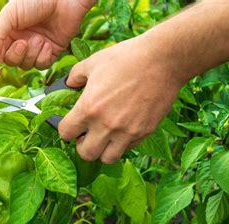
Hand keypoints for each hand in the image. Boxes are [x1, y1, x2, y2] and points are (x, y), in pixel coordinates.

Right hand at [0, 0, 94, 69]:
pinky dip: (44, 57)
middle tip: (23, 43)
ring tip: (39, 38)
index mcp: (8, 31)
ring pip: (27, 65)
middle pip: (11, 62)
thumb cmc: (34, 1)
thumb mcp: (9, 15)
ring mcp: (36, 47)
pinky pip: (42, 65)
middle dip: (16, 56)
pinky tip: (48, 44)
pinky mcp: (51, 52)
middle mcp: (21, 41)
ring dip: (32, 54)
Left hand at [59, 37, 186, 163]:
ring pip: (107, 158)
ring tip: (104, 136)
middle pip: (85, 154)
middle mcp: (106, 125)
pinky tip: (121, 129)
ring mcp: (127, 132)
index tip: (71, 124)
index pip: (65, 133)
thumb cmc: (126, 58)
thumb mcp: (93, 62)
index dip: (65, 129)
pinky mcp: (144, 132)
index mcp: (88, 108)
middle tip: (86, 134)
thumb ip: (75, 76)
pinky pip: (128, 149)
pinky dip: (121, 144)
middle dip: (82, 145)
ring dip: (102, 150)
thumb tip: (68, 85)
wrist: (163, 60)